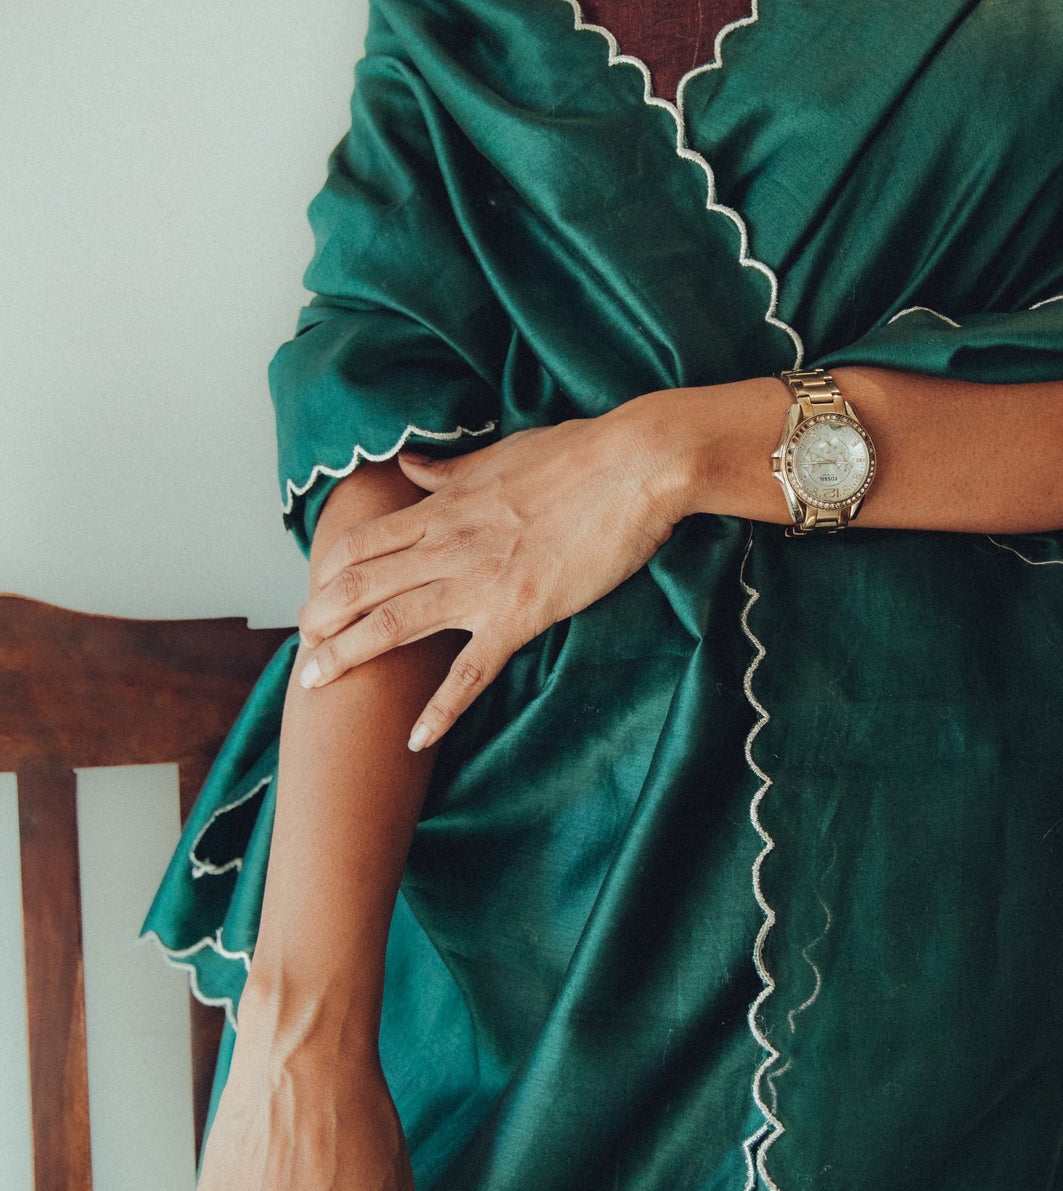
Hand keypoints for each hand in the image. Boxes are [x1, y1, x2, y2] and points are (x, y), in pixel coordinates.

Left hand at [293, 399, 689, 748]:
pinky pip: (469, 672)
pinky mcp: (519, 616)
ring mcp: (480, 584)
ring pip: (394, 624)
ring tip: (315, 681)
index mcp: (444, 508)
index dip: (329, 572)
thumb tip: (412, 466)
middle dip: (321, 619)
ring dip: (348, 654)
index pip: (364, 544)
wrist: (633, 468)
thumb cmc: (577, 454)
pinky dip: (440, 709)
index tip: (315, 595)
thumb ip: (450, 469)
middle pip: (362, 586)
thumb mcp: (501, 453)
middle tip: (301, 648)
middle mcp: (448, 546)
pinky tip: (415, 737)